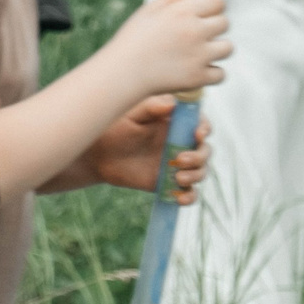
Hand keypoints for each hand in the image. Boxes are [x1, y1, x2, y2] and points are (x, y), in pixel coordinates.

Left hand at [80, 98, 208, 198]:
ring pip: (200, 171)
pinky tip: (180, 197)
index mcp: (174, 123)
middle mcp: (180, 143)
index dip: (204, 128)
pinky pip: (188, 192)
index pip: (199, 124)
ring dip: (195, 175)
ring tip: (178, 178)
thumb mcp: (130, 115)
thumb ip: (150, 107)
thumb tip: (172, 105)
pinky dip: (189, 197)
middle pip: (204, 150)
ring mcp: (176, 164)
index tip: (197, 135)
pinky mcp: (168, 183)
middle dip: (199, 156)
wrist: (98, 156)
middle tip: (180, 160)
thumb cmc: (114, 128)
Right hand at [104, 0, 228, 97]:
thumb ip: (171, 1)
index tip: (208, 14)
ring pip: (228, 48)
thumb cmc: (132, 41)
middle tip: (202, 35)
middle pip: (225, 23)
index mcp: (183, 12)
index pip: (218, 2)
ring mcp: (199, 56)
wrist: (122, 72)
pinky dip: (212, 73)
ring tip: (202, 53)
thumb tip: (188, 0)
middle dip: (215, 27)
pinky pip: (221, 73)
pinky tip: (199, 70)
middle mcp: (195, 31)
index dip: (213, 7)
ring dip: (218, 50)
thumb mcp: (147, 11)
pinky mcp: (199, 77)